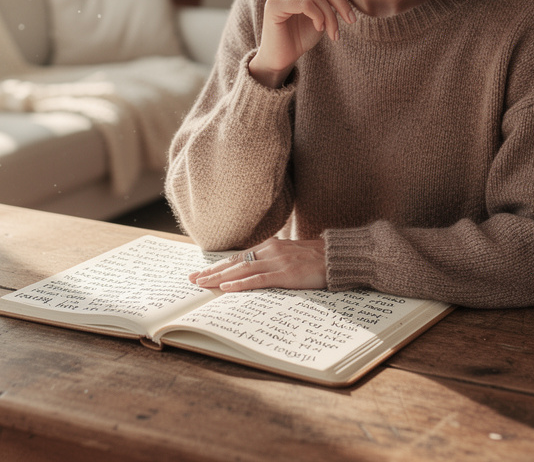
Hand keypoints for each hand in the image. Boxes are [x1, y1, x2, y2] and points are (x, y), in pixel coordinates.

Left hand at [189, 237, 326, 291]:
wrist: (341, 257)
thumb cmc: (320, 260)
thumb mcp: (293, 256)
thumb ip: (276, 262)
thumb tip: (258, 272)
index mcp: (272, 246)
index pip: (239, 257)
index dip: (219, 266)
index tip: (202, 272)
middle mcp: (271, 250)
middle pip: (235, 262)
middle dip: (212, 272)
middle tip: (192, 280)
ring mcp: (278, 261)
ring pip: (242, 270)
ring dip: (220, 278)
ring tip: (203, 284)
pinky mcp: (287, 274)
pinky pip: (259, 279)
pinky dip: (241, 284)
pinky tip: (227, 288)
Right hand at [249, 0, 360, 87]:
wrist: (284, 57)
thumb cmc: (302, 33)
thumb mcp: (326, 10)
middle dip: (340, 2)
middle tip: (351, 20)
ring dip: (331, 16)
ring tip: (333, 32)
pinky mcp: (273, 5)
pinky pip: (306, 5)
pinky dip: (319, 17)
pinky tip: (319, 28)